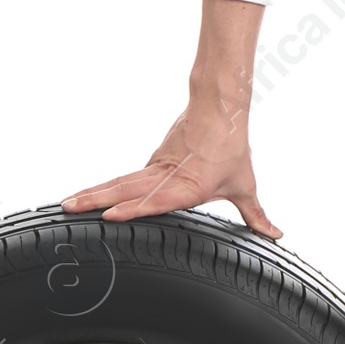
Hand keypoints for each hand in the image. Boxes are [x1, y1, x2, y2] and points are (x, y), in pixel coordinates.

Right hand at [63, 95, 281, 238]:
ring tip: (68, 203)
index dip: (135, 209)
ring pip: (120, 181)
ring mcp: (156, 168)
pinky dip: (103, 186)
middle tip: (69, 209)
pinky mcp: (152, 162)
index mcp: (190, 185)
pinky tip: (86, 196)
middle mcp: (168, 176)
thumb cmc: (233, 148)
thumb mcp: (245, 185)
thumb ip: (257, 215)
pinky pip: (125, 177)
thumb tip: (276, 234)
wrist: (220, 109)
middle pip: (127, 188)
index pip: (158, 199)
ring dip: (93, 192)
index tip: (110, 215)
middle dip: (96, 200)